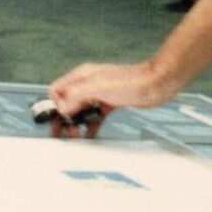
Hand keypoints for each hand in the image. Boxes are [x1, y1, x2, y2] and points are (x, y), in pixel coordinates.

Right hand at [44, 59, 178, 137]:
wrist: (156, 84)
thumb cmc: (132, 81)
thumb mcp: (98, 87)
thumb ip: (76, 95)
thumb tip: (62, 107)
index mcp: (82, 76)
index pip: (58, 90)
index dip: (54, 106)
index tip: (56, 120)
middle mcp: (89, 84)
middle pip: (67, 102)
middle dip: (63, 118)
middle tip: (60, 133)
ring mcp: (100, 93)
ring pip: (80, 110)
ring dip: (76, 123)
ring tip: (75, 135)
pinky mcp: (110, 102)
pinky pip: (94, 115)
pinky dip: (90, 125)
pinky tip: (90, 133)